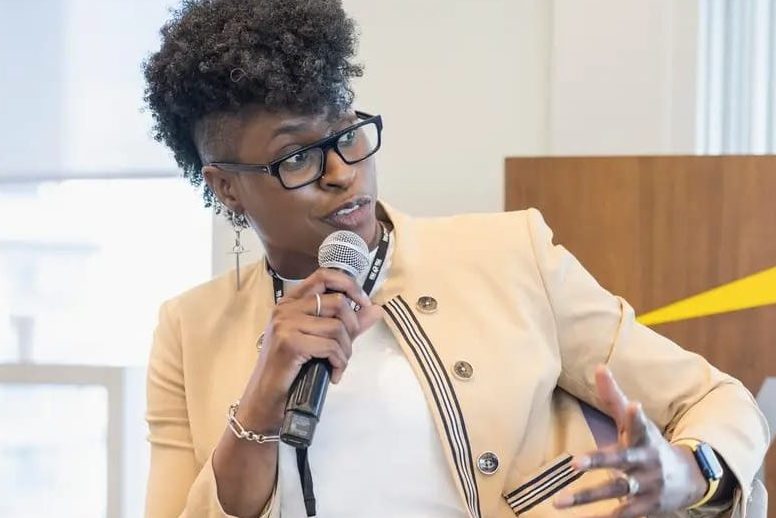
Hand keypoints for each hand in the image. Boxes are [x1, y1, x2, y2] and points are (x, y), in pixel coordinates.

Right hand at [238, 268, 382, 429]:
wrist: (266, 400)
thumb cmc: (293, 371)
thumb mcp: (322, 341)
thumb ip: (348, 324)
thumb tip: (375, 309)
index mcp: (292, 302)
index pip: (324, 276)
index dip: (349, 285)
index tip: (363, 303)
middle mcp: (286, 308)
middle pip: (337, 301)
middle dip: (352, 327)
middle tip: (347, 348)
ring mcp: (285, 324)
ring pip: (337, 326)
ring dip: (346, 350)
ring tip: (339, 364)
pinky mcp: (289, 343)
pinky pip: (330, 346)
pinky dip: (339, 362)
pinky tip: (334, 374)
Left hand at [553, 365, 708, 516]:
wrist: (689, 479)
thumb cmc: (650, 445)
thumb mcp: (634, 424)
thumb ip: (613, 398)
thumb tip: (599, 366)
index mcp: (643, 438)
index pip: (639, 424)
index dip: (635, 415)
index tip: (633, 405)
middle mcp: (646, 461)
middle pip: (620, 461)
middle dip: (598, 462)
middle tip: (573, 464)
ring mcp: (647, 486)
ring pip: (615, 491)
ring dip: (587, 497)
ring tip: (558, 501)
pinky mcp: (646, 507)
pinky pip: (622, 514)